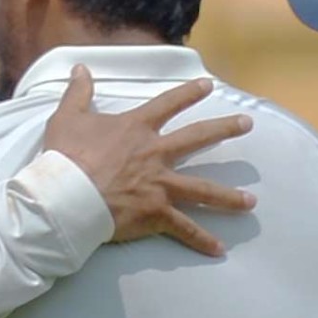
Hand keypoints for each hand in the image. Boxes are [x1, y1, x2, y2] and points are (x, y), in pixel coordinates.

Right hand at [43, 65, 254, 254]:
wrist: (67, 195)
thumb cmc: (66, 156)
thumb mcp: (68, 117)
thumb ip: (78, 92)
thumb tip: (80, 68)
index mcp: (136, 129)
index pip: (167, 104)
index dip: (187, 93)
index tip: (208, 86)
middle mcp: (155, 153)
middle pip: (197, 138)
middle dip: (224, 129)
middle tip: (248, 123)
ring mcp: (159, 184)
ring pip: (202, 190)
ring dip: (228, 197)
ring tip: (250, 202)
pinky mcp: (156, 213)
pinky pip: (183, 228)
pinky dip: (201, 240)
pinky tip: (219, 249)